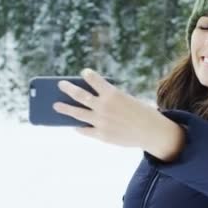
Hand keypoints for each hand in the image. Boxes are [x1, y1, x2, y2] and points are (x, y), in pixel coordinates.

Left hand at [53, 69, 184, 159]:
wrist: (151, 131)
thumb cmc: (140, 113)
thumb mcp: (126, 100)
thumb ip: (108, 100)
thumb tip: (87, 104)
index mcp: (112, 94)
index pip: (95, 80)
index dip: (88, 75)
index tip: (84, 72)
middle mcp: (103, 107)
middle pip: (80, 96)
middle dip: (68, 89)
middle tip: (60, 85)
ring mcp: (101, 122)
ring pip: (77, 113)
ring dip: (65, 109)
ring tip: (56, 106)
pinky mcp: (101, 135)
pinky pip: (85, 130)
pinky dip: (78, 127)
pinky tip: (74, 125)